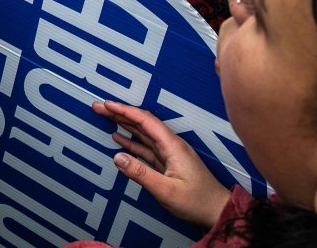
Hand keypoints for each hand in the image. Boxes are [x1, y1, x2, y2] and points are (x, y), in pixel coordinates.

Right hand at [94, 101, 230, 227]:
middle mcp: (171, 145)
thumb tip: (117, 157)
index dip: (124, 111)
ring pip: (143, 134)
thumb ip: (140, 173)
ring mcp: (170, 154)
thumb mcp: (166, 191)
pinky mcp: (168, 164)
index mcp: (172, 146)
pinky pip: (146, 148)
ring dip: (124, 124)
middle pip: (142, 123)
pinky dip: (131, 142)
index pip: (145, 121)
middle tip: (99, 107)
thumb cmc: (197, 202)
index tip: (107, 105)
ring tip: (105, 117)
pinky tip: (120, 138)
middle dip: (120, 113)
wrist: (217, 212)